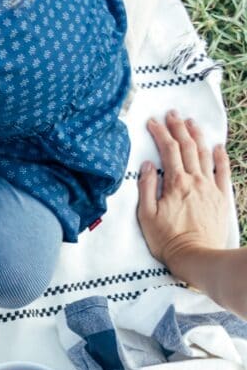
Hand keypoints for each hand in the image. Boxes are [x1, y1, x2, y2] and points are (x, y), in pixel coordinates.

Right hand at [139, 111, 232, 275]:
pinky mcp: (221, 197)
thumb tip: (147, 165)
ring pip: (205, 154)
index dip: (160, 133)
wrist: (196, 255)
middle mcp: (195, 180)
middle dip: (179, 128)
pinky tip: (218, 147)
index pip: (168, 151)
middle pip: (187, 147)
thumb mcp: (146, 215)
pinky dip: (220, 157)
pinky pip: (223, 171)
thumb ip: (147, 188)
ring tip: (191, 123)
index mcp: (176, 183)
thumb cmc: (167, 239)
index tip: (152, 122)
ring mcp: (210, 187)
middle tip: (172, 114)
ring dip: (198, 136)